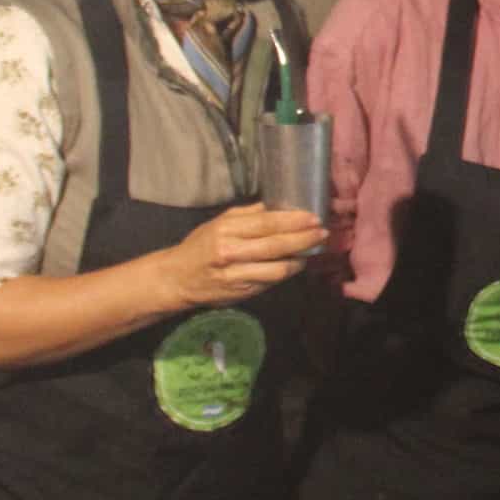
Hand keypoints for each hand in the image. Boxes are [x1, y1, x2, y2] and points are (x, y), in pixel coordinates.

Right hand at [162, 202, 327, 307]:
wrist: (177, 278)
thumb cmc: (200, 246)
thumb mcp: (219, 222)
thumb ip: (249, 215)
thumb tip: (279, 206)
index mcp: (226, 230)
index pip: (266, 223)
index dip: (293, 221)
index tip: (313, 217)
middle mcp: (231, 252)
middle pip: (276, 245)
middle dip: (304, 239)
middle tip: (322, 233)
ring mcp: (237, 275)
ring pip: (278, 268)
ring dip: (300, 258)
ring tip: (312, 248)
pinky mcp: (242, 293)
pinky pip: (271, 281)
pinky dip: (287, 272)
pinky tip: (296, 263)